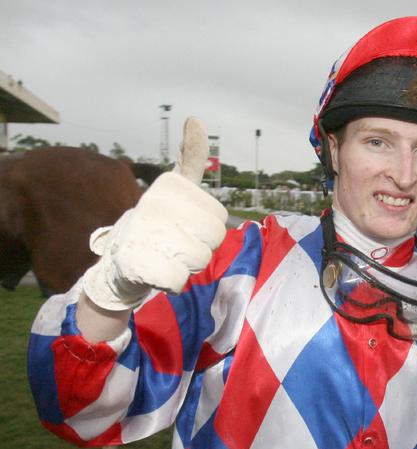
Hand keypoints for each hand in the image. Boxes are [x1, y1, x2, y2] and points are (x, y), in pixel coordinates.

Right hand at [82, 117, 227, 310]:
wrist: (119, 260)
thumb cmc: (156, 222)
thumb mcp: (175, 187)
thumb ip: (190, 158)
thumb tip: (196, 120)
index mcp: (170, 188)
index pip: (218, 217)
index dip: (208, 227)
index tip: (186, 223)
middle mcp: (156, 207)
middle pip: (213, 239)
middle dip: (200, 247)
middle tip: (177, 243)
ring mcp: (147, 236)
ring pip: (199, 260)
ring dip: (186, 265)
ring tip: (166, 255)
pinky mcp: (141, 266)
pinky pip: (179, 281)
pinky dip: (171, 282)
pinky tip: (157, 271)